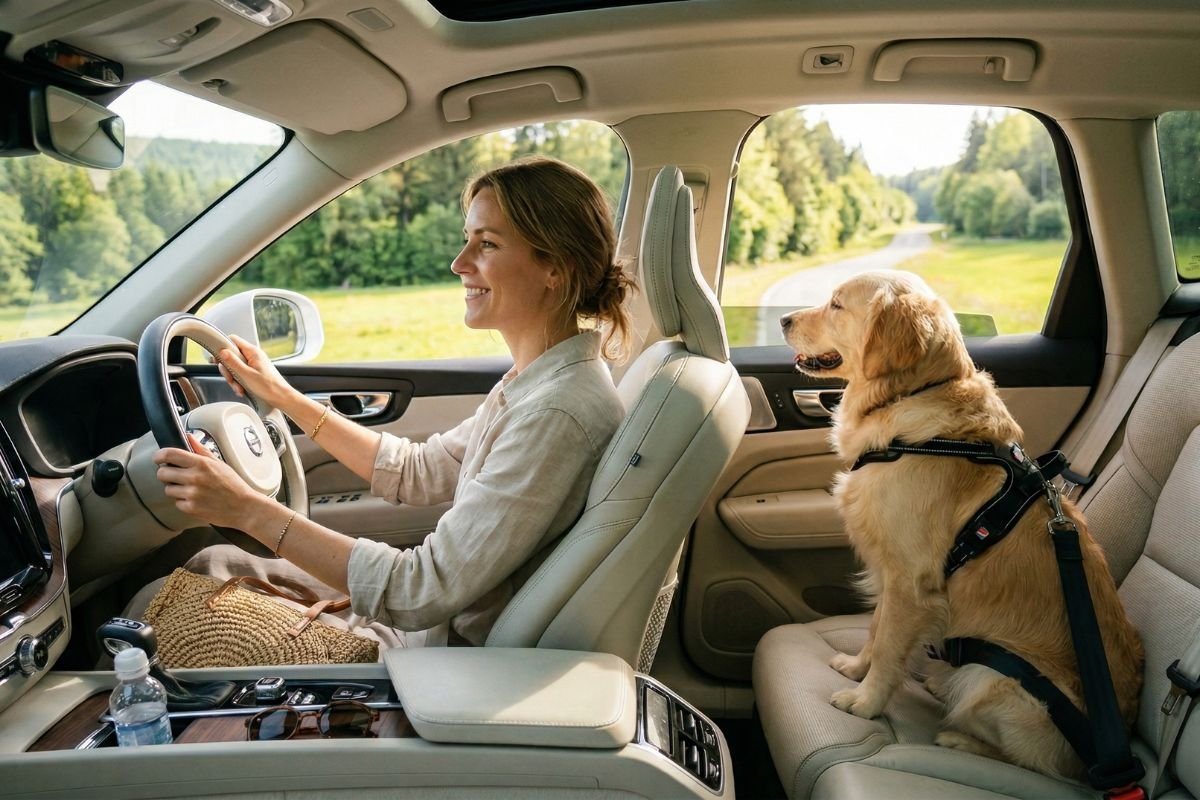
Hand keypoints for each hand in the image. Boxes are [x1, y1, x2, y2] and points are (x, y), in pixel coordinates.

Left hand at [154, 433, 271, 529]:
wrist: (243, 507)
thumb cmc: (233, 485)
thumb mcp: (219, 463)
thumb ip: (200, 450)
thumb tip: (188, 437)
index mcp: (201, 464)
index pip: (170, 454)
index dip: (159, 456)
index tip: (158, 458)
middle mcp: (194, 478)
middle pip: (162, 473)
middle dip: (166, 474)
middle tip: (175, 476)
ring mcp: (192, 494)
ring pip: (168, 489)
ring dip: (175, 489)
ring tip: (190, 489)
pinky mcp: (191, 508)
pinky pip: (177, 503)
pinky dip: (183, 502)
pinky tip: (196, 499)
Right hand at [215, 334, 296, 410]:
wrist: (281, 397)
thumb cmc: (269, 387)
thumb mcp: (246, 375)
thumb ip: (233, 362)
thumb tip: (222, 352)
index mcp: (252, 352)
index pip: (233, 340)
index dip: (222, 348)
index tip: (216, 359)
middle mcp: (253, 356)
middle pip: (231, 356)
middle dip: (228, 370)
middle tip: (231, 379)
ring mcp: (253, 364)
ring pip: (235, 367)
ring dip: (234, 379)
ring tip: (239, 388)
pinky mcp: (254, 372)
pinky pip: (241, 374)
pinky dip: (239, 383)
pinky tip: (242, 390)